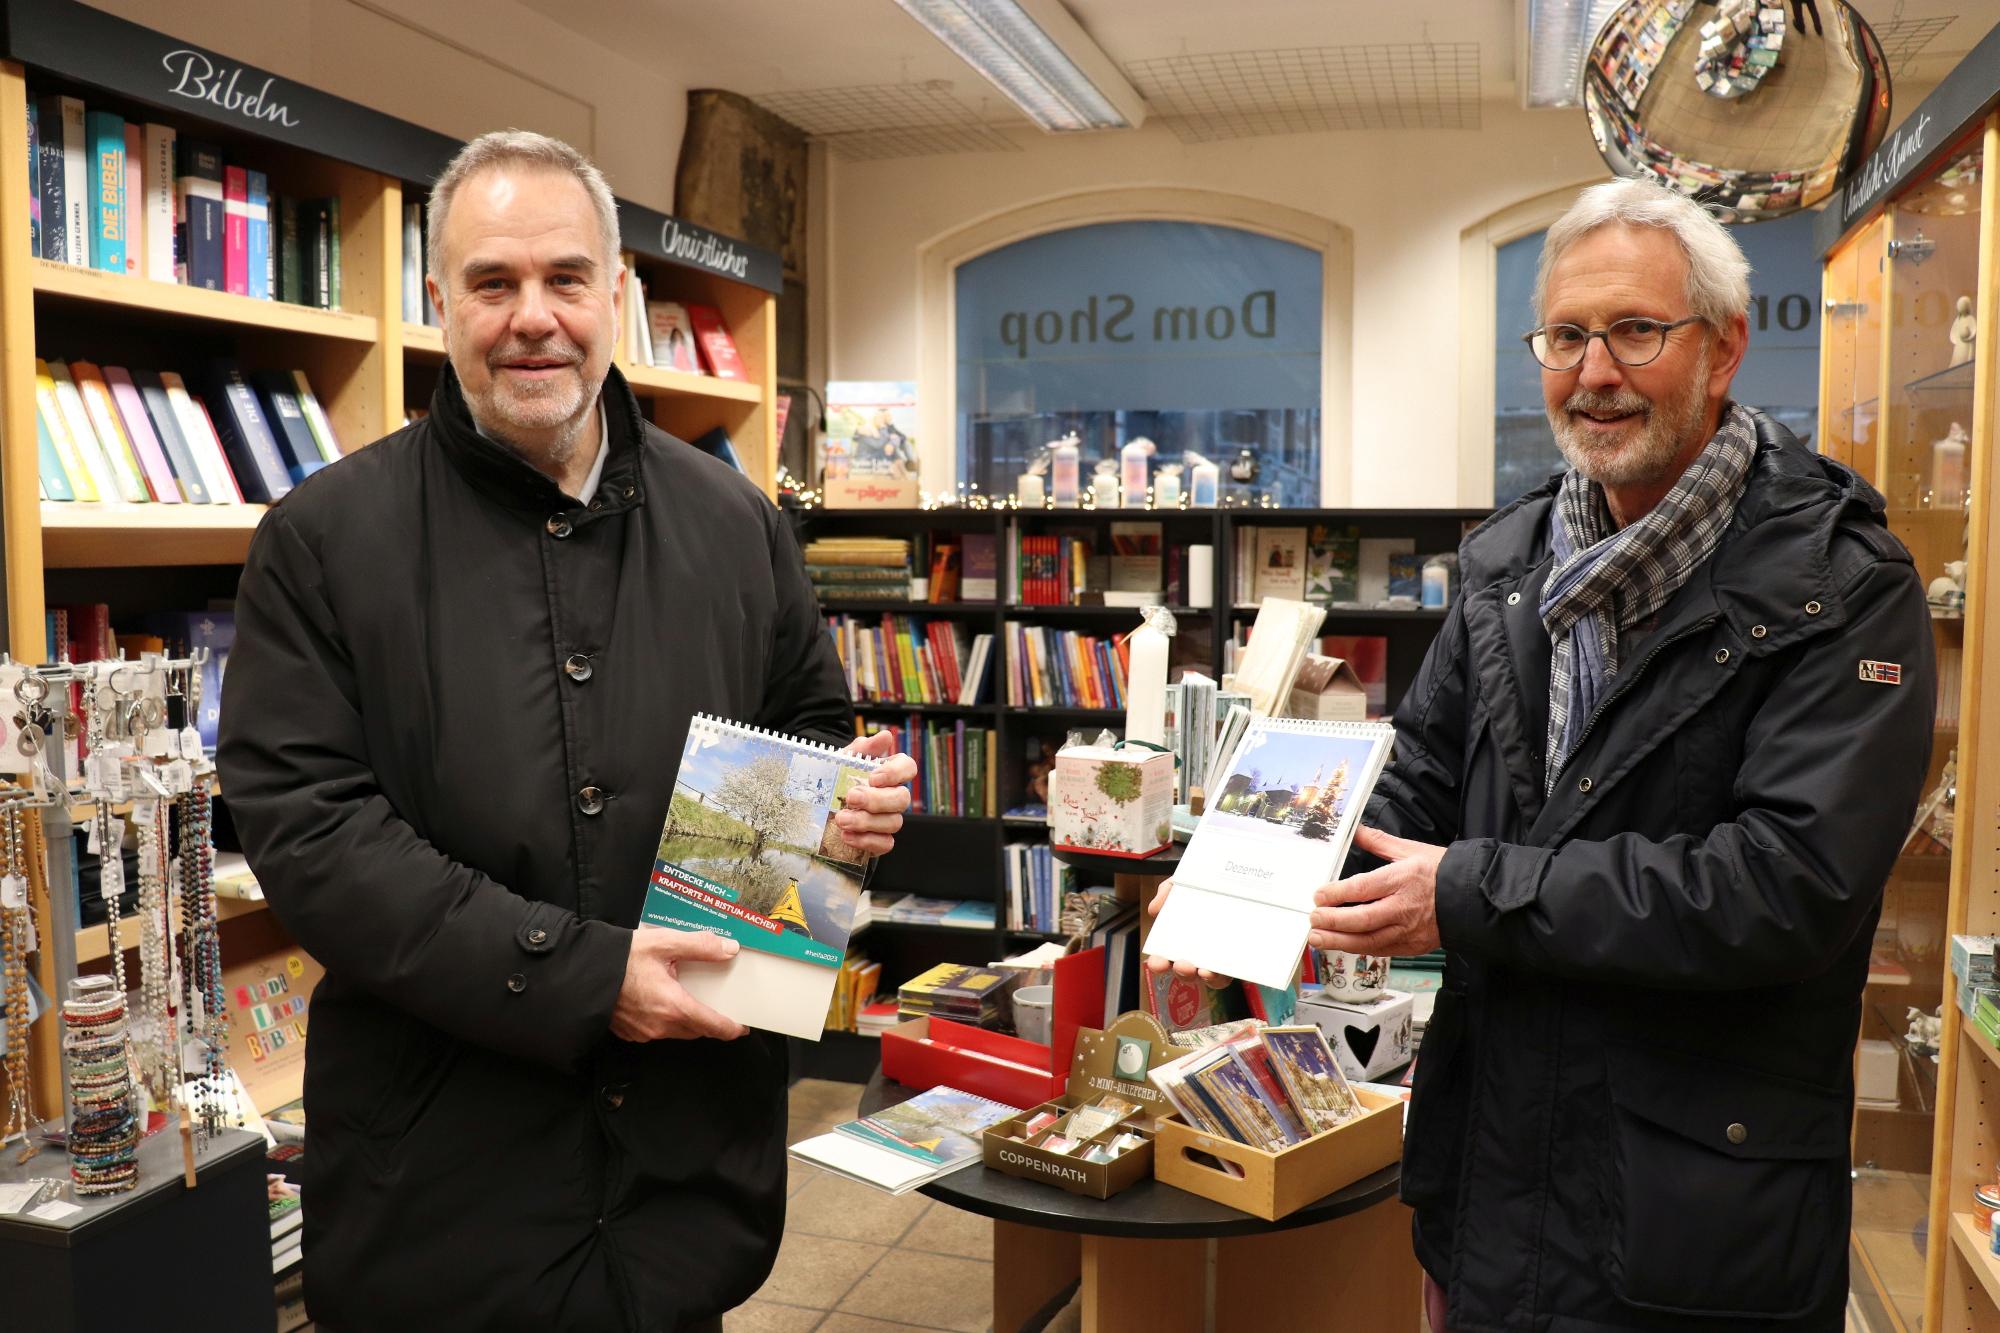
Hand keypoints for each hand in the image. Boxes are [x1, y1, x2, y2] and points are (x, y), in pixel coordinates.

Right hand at [610, 928, 747, 1041]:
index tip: (742, 1027)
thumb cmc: (621, 958)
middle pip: (696, 1030)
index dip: (731, 1028)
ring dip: (687, 1022)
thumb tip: (729, 949)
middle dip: (710, 1023)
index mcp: (674, 1006)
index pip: (713, 1026)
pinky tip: (662, 1003)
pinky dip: (666, 1021)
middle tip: (718, 1008)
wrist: (582, 971)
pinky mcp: (629, 1032)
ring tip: (691, 1002)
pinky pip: (656, 1032)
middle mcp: (660, 1026)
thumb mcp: (664, 943)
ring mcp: (643, 1032)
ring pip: (676, 1033)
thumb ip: (700, 946)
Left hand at [837, 731, 915, 854]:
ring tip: (841, 819)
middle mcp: (894, 796)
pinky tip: (847, 836)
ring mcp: (889, 819)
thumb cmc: (836, 779)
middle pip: (902, 799)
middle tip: (851, 798)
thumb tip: (885, 737)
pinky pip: (885, 844)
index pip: (908, 768)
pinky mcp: (880, 840)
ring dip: (866, 822)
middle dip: (876, 800)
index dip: (895, 773)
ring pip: (894, 823)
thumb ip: (863, 749)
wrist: (818, 805)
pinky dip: (867, 841)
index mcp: (889, 772)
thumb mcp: (844, 761)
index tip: (873, 777)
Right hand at [1140, 879, 1231, 988]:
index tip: (1157, 962)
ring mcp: (1222, 957)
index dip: (1159, 963)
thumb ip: (1167, 892)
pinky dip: (1230, 971)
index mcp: (1181, 939)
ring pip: (1214, 979)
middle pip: (1189, 973)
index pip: (1166, 958)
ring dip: (1208, 978)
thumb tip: (1154, 910)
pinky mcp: (1243, 956)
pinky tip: (1227, 964)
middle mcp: (1200, 953)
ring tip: (1205, 970)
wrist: (1242, 877)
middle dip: (1183, 972)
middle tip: (1183, 965)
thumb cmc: (1207, 884)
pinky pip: (1237, 971)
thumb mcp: (1183, 881)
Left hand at [1309, 826, 1444, 956]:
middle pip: (1363, 919)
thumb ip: (1380, 842)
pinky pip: (1380, 950)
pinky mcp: (1411, 945)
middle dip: (1333, 921)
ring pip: (1369, 941)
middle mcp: (1404, 907)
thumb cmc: (1443, 872)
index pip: (1364, 888)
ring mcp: (1408, 930)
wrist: (1473, 898)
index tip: (1319, 895)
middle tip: (1312, 919)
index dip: (1338, 893)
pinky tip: (1342, 944)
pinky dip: (1359, 948)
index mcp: (1403, 879)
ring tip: (1317, 938)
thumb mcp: (1411, 850)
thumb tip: (1357, 830)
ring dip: (1339, 941)